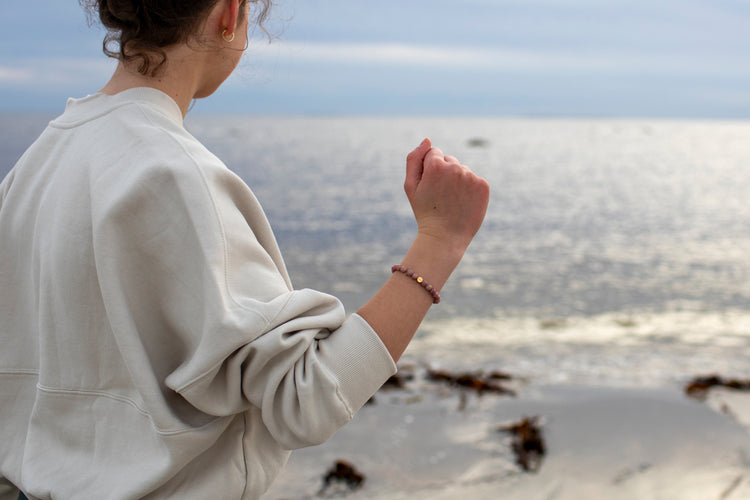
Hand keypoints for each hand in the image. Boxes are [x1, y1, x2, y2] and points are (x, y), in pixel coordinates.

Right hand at [404, 138, 489, 252]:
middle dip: (444, 174)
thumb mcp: (410, 186)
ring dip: (458, 181)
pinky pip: (475, 180)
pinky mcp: (483, 185)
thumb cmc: (425, 212)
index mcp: (435, 164)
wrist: (444, 237)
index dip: (430, 170)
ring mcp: (471, 176)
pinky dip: (470, 190)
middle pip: (450, 161)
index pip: (434, 153)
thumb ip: (414, 159)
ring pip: (463, 171)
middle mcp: (455, 167)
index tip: (430, 186)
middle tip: (440, 196)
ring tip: (452, 201)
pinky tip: (463, 203)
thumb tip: (427, 140)